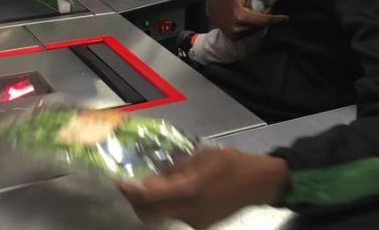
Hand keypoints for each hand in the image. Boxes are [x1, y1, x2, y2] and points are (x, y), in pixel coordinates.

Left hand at [118, 148, 289, 228]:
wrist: (257, 182)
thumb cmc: (231, 163)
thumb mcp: (202, 156)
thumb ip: (176, 168)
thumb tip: (154, 176)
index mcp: (189, 190)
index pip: (149, 197)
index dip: (130, 191)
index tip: (120, 182)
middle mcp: (189, 211)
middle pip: (150, 213)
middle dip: (136, 201)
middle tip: (131, 185)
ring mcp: (195, 221)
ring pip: (163, 214)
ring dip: (155, 201)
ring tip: (159, 182)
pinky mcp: (201, 224)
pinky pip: (178, 214)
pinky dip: (171, 203)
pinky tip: (180, 188)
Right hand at [206, 0, 288, 40]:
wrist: (211, 5)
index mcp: (240, 16)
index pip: (263, 20)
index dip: (276, 19)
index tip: (286, 18)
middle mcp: (238, 28)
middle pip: (261, 25)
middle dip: (268, 17)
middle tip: (268, 7)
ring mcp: (235, 35)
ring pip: (256, 30)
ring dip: (260, 22)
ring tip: (257, 12)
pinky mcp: (234, 37)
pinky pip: (250, 32)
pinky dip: (253, 26)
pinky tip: (250, 18)